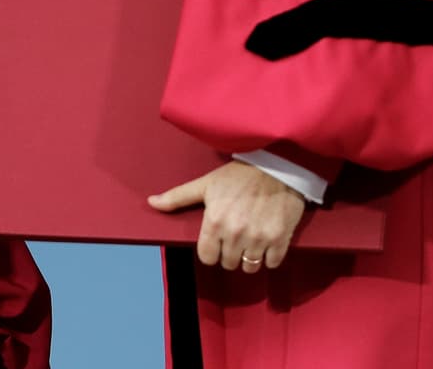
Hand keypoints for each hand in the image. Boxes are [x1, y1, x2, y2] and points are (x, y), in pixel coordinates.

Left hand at [147, 160, 305, 272]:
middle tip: (236, 236)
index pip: (207, 258)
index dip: (211, 250)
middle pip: (229, 263)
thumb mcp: (206, 183)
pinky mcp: (280, 239)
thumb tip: (151, 203)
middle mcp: (235, 233)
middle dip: (230, 253)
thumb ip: (177, 197)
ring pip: (250, 267)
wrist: (277, 165)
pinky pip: (272, 263)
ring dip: (250, 257)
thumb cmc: (239, 174)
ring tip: (251, 239)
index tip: (218, 241)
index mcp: (215, 221)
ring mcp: (259, 238)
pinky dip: (270, 256)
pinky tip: (267, 240)